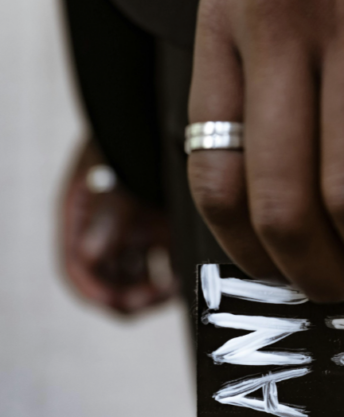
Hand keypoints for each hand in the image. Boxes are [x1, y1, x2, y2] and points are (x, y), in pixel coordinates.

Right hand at [61, 138, 176, 314]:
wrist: (157, 114)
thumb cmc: (127, 137)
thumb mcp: (113, 174)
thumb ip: (104, 214)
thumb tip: (89, 254)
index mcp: (82, 219)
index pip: (77, 270)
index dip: (96, 292)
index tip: (121, 303)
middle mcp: (106, 230)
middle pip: (110, 282)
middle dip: (131, 297)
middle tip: (159, 295)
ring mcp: (134, 232)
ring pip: (139, 278)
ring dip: (155, 289)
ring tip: (178, 282)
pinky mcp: (163, 230)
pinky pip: (167, 265)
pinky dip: (177, 274)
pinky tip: (192, 270)